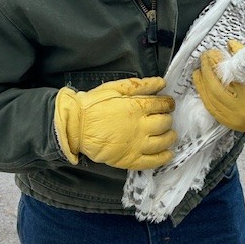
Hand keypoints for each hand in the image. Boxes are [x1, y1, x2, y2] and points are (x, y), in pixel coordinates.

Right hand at [54, 77, 175, 169]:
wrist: (74, 126)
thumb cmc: (93, 105)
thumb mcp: (116, 88)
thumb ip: (140, 85)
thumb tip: (162, 82)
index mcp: (136, 107)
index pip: (162, 105)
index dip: (168, 103)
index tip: (169, 104)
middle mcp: (140, 127)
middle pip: (165, 123)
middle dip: (168, 118)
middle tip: (166, 117)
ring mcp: (136, 145)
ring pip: (163, 141)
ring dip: (170, 136)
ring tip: (169, 133)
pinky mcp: (130, 159)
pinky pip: (152, 161)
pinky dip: (164, 157)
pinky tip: (168, 153)